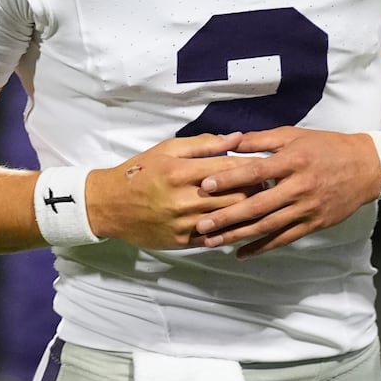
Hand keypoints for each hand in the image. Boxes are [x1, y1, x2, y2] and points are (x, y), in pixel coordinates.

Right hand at [85, 132, 252, 249]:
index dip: (253, 167)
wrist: (109, 205)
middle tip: (270, 185)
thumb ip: (204, 144)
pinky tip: (241, 223)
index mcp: (181, 171)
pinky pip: (214, 237)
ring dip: (248, 211)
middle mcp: (184, 198)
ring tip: (261, 203)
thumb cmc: (140, 172)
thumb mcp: (167, 150)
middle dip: (256, 190)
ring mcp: (183, 223)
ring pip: (228, 218)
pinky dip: (230, 230)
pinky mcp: (181, 241)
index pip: (230, 169)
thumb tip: (236, 138)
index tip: (268, 165)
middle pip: (235, 196)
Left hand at [193, 126, 380, 257]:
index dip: (230, 179)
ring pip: (267, 226)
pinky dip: (262, 248)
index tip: (206, 185)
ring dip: (238, 235)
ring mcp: (306, 208)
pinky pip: (284, 238)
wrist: (365, 167)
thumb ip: (262, 140)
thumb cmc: (326, 147)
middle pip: (257, 205)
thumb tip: (231, 141)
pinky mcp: (313, 224)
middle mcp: (298, 187)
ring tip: (212, 241)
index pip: (255, 172)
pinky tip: (241, 253)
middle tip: (201, 224)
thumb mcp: (294, 136)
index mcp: (292, 161)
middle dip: (227, 216)